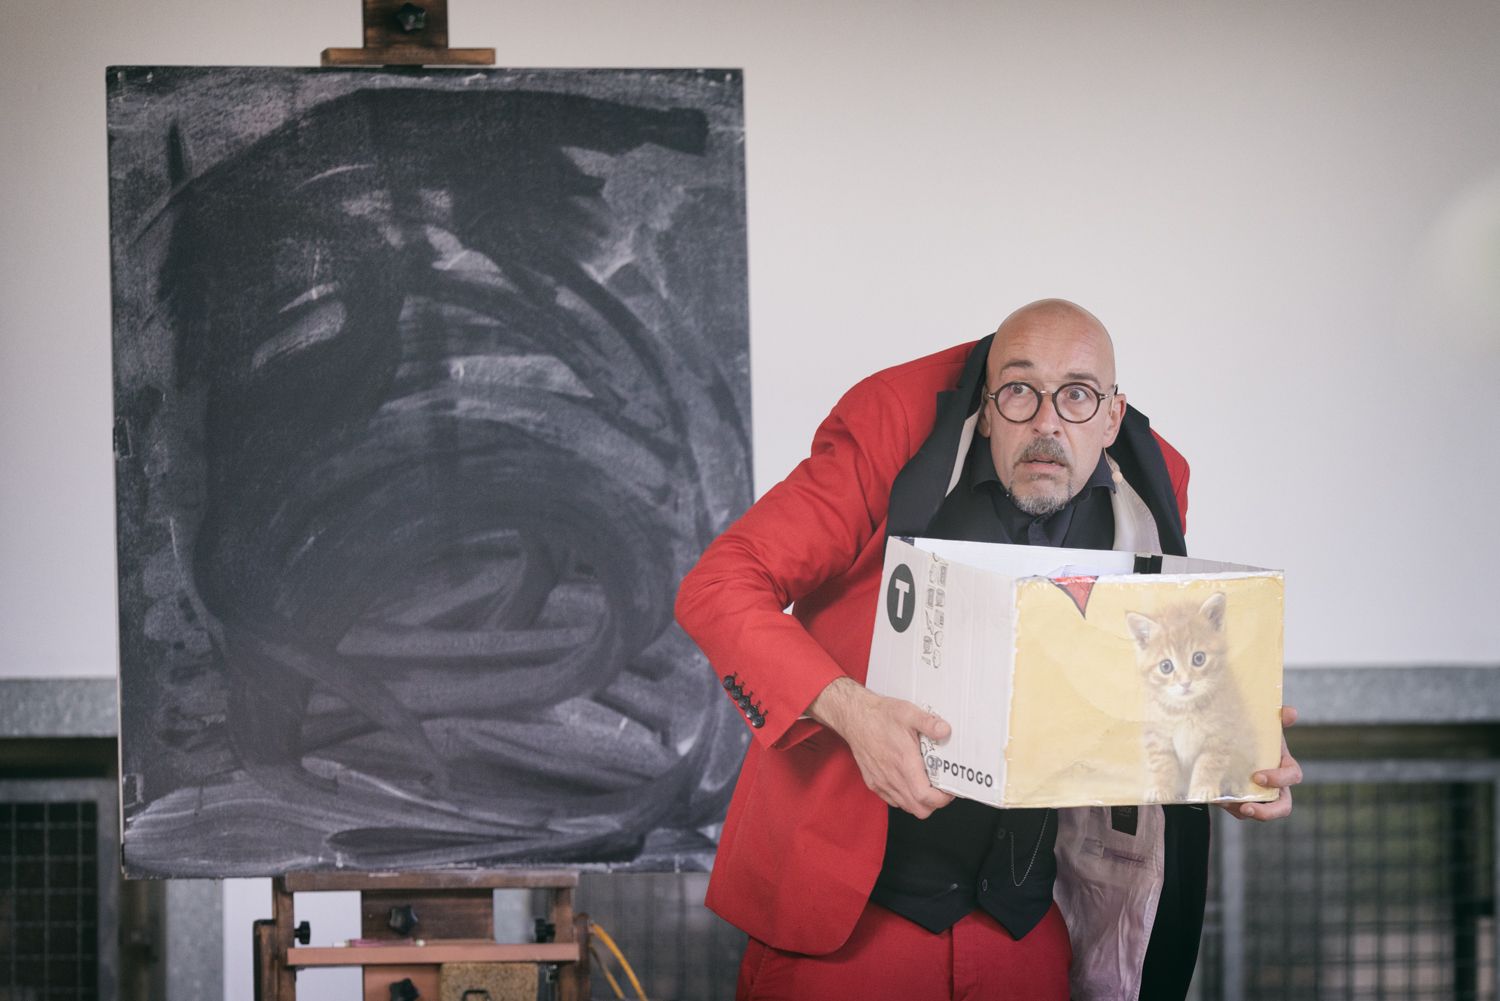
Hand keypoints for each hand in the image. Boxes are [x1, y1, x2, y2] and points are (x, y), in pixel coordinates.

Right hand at [807, 677, 954, 818]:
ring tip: (926, 783)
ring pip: (906, 807)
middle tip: (941, 788)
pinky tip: (909, 781)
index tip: (950, 790)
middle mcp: (892, 777)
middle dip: (934, 804)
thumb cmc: (880, 716)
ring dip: (920, 801)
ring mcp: (881, 782)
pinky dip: (905, 798)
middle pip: (919, 809)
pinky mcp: (873, 783)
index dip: (942, 799)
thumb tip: (946, 731)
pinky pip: (894, 800)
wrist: (854, 717)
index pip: (926, 797)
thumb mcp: (908, 713)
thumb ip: (929, 723)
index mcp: (904, 763)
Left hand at [1225, 705, 1302, 820]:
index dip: (1279, 779)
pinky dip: (1229, 807)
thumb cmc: (1254, 734)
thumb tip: (1291, 712)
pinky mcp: (1242, 801)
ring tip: (1226, 804)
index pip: (1292, 776)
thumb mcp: (1265, 725)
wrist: (1229, 740)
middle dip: (1267, 812)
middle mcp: (1276, 786)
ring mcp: (1260, 796)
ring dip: (1243, 811)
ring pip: (1257, 812)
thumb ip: (1278, 718)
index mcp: (1284, 766)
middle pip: (1282, 807)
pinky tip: (1217, 799)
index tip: (1258, 776)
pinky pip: (1237, 811)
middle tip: (1246, 807)